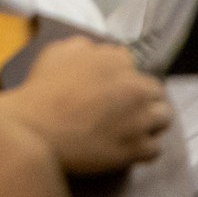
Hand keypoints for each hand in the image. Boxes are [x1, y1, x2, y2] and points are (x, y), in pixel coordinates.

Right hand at [0, 36, 171, 175]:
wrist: (34, 130)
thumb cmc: (41, 91)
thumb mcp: (55, 54)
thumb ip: (83, 48)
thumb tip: (96, 52)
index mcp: (115, 61)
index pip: (132, 64)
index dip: (120, 76)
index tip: (109, 87)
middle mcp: (134, 87)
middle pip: (155, 91)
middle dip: (141, 98)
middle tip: (122, 108)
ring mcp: (140, 119)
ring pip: (163, 118)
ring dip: (149, 122)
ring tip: (130, 128)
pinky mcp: (138, 148)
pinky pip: (155, 148)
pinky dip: (143, 148)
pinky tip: (127, 147)